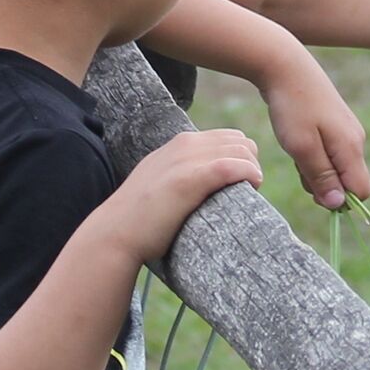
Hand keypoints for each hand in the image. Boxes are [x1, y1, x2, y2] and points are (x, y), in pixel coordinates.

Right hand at [106, 129, 265, 262]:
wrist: (115, 232)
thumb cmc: (139, 218)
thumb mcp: (160, 181)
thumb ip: (179, 174)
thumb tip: (203, 185)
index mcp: (178, 144)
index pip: (227, 137)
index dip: (241, 158)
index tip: (241, 182)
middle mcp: (184, 145)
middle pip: (239, 141)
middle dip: (251, 162)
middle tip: (249, 189)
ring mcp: (186, 160)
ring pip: (242, 150)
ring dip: (254, 169)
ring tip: (251, 191)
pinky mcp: (191, 179)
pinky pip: (234, 165)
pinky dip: (250, 174)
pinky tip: (252, 186)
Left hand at [252, 50, 369, 209]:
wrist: (285, 65)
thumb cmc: (292, 108)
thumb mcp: (302, 148)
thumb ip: (321, 177)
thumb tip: (338, 205)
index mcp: (351, 148)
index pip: (362, 191)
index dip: (340, 200)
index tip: (313, 189)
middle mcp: (355, 140)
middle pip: (348, 180)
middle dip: (324, 184)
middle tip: (299, 165)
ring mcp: (346, 130)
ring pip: (336, 166)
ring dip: (315, 169)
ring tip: (295, 149)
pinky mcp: (335, 123)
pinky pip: (329, 152)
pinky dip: (313, 154)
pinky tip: (297, 138)